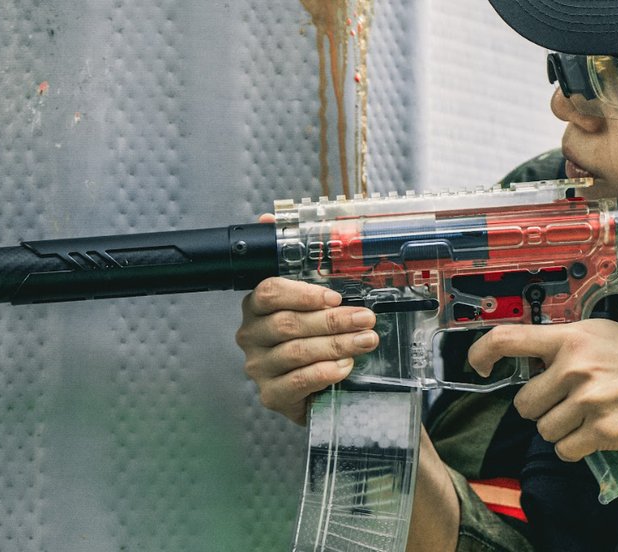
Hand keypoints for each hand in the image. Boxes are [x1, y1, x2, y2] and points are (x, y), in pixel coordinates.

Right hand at [236, 216, 377, 424]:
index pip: (269, 292)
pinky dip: (325, 372)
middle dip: (333, 320)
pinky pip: (298, 381)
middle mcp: (251, 335)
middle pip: (289, 323)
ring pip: (297, 351)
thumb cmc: (318, 338)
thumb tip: (267, 219)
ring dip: (337, 345)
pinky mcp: (271, 396)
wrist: (323, 387)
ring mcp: (258, 367)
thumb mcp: (317, 301)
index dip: (304, 293)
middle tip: (366, 318)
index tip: (336, 296)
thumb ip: (302, 264)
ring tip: (366, 340)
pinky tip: (345, 367)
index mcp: (257, 307)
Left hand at [467, 319, 617, 461]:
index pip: (508, 339)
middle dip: (542, 408)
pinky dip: (577, 448)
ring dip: (561, 430)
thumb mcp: (605, 334)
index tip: (478, 366)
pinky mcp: (603, 431)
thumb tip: (530, 357)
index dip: (482, 353)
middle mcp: (576, 367)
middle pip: (524, 404)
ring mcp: (589, 400)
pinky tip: (598, 433)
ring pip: (545, 431)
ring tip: (590, 417)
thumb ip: (567, 344)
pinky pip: (566, 450)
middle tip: (570, 401)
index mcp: (572, 338)